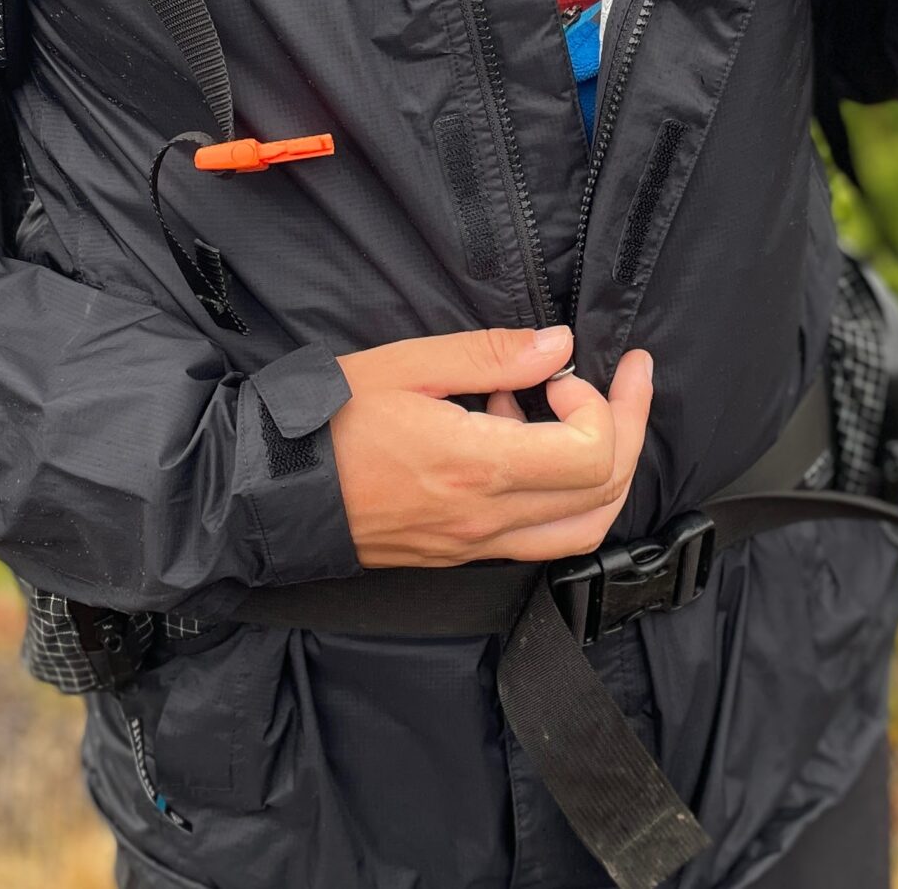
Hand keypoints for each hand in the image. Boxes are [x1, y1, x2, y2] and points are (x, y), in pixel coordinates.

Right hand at [330, 326, 655, 567]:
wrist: (268, 491)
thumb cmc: (327, 422)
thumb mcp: (406, 367)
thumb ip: (490, 356)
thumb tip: (558, 344)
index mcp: (476, 470)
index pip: (591, 456)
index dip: (601, 406)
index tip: (561, 371)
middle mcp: (486, 520)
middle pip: (604, 492)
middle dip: (629, 426)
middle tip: (626, 378)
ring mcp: (476, 545)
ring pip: (583, 527)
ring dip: (606, 470)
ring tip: (583, 412)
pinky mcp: (462, 553)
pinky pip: (542, 536)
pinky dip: (559, 491)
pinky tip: (518, 439)